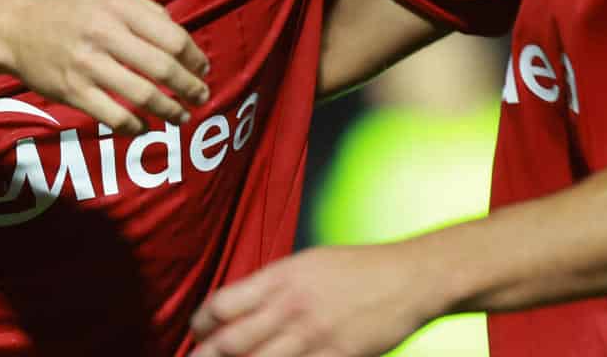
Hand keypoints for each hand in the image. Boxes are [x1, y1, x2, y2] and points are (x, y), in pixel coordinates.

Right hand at [3, 0, 210, 133]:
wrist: (15, 27)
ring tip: (182, 116)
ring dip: (170, 110)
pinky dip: (136, 126)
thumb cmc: (67, 8)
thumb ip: (144, 6)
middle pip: (163, 68)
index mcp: (117, 6)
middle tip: (202, 96)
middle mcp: (103, 34)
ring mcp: (87, 64)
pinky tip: (145, 127)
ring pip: (143, 96)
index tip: (203, 69)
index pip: (172, 37)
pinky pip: (114, 116)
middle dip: (190, 87)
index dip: (194, 58)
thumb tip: (178, 32)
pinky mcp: (72, 91)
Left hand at [189, 243, 440, 356]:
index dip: (202, 324)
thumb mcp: (306, 264)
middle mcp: (290, 307)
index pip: (223, 304)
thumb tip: (241, 306)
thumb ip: (273, 285)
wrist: (409, 278)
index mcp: (280, 278)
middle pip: (232, 341)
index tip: (197, 333)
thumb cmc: (358, 269)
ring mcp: (313, 336)